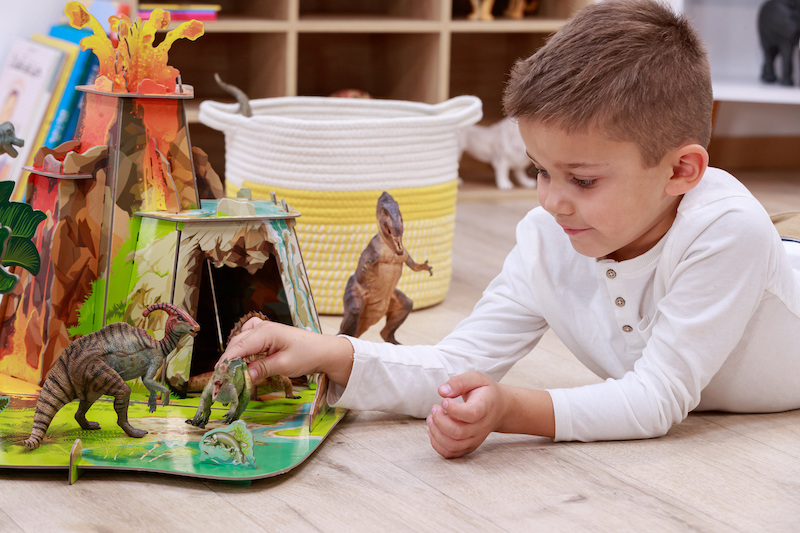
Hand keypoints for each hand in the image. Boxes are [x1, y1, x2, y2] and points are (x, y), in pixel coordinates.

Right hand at [219, 319, 354, 386]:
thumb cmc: (307, 355)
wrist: (323, 350)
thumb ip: (263, 369)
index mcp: (265, 332)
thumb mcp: (284, 365)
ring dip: (234, 356)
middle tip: (222, 381)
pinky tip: (244, 361)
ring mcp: (263, 329)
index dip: (226, 362)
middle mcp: (261, 327)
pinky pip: (247, 340)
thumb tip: (244, 376)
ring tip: (231, 373)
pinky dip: (242, 350)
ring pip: (240, 342)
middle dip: (228, 361)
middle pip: (237, 344)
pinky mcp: (266, 335)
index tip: (218, 377)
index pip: (238, 347)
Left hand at [426, 371, 508, 458]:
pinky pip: (451, 453)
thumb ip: (459, 382)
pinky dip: (437, 445)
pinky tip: (433, 431)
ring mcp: (476, 439)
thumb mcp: (476, 379)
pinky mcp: (469, 446)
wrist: (499, 408)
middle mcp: (481, 427)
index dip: (453, 409)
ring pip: (453, 445)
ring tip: (431, 419)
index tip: (444, 401)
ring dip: (436, 433)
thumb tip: (442, 391)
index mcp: (484, 408)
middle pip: (458, 432)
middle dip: (439, 421)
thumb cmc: (485, 392)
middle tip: (434, 408)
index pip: (470, 414)